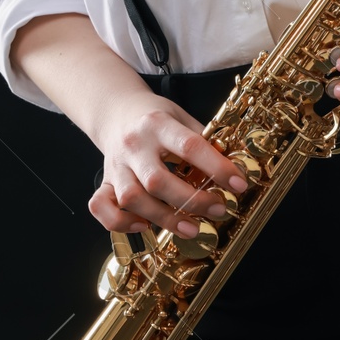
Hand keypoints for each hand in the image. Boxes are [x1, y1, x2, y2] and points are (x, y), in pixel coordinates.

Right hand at [88, 91, 249, 241]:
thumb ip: (203, 140)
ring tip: (192, 228)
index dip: (217, 168)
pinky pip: (101, 207)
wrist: (114, 110)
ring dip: (164, 218)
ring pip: (132, 198)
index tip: (238, 184)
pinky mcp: (104, 181)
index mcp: (157, 124)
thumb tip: (232, 167)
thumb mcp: (181, 117)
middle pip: (158, 180)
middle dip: (192, 201)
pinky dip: (121, 222)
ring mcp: (116, 166)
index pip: (190, 147)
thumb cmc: (153, 117)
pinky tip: (145, 226)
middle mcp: (134, 146)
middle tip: (217, 209)